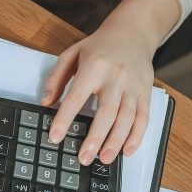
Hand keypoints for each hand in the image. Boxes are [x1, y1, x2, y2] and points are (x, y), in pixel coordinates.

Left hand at [41, 21, 154, 165]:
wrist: (133, 32)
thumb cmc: (99, 46)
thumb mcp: (71, 54)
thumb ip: (56, 78)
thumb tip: (45, 101)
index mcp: (94, 67)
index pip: (76, 97)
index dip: (65, 118)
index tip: (55, 136)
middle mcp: (116, 78)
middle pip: (106, 112)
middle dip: (95, 138)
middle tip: (84, 157)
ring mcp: (133, 86)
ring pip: (126, 118)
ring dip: (115, 141)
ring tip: (104, 159)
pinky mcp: (145, 92)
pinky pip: (144, 117)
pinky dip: (137, 136)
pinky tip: (127, 150)